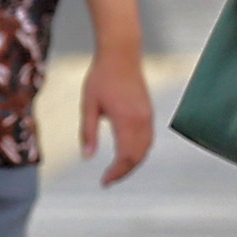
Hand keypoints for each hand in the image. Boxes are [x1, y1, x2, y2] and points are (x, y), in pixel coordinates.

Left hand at [80, 49, 155, 186]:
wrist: (121, 53)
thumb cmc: (101, 76)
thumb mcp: (88, 105)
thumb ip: (88, 132)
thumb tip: (87, 157)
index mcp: (126, 121)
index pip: (124, 157)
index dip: (115, 173)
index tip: (104, 182)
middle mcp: (141, 121)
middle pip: (137, 157)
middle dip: (124, 172)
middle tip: (108, 180)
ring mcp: (148, 116)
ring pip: (145, 150)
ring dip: (133, 163)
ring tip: (117, 171)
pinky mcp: (149, 112)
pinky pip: (148, 139)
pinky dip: (139, 152)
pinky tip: (127, 154)